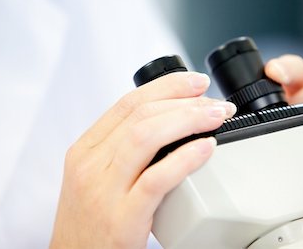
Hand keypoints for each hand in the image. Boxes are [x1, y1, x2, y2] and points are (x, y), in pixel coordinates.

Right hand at [50, 72, 235, 248]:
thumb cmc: (92, 221)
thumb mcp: (97, 176)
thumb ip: (123, 148)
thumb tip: (168, 121)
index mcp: (86, 150)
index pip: (128, 103)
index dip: (167, 87)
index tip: (196, 82)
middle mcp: (90, 165)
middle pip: (141, 115)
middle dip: (185, 101)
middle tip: (216, 102)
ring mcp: (104, 191)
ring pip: (146, 137)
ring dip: (188, 120)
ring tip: (217, 117)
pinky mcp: (121, 218)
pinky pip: (156, 180)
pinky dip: (184, 159)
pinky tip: (206, 148)